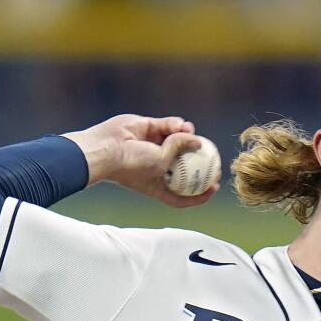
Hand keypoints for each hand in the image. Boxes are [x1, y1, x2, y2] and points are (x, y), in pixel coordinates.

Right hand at [62, 114, 220, 207]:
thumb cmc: (132, 164)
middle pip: (184, 166)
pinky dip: (176, 124)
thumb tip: (198, 140)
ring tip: (190, 132)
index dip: (200, 194)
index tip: (214, 187)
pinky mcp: (149, 129)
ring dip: (187, 136)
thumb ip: (180, 148)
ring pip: (178, 141)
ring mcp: (153, 147)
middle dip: (200, 161)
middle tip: (214, 157)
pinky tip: (179, 124)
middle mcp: (157, 167)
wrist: (106, 148)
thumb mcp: (161, 162)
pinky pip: (168, 126)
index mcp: (158, 185)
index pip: (182, 195)